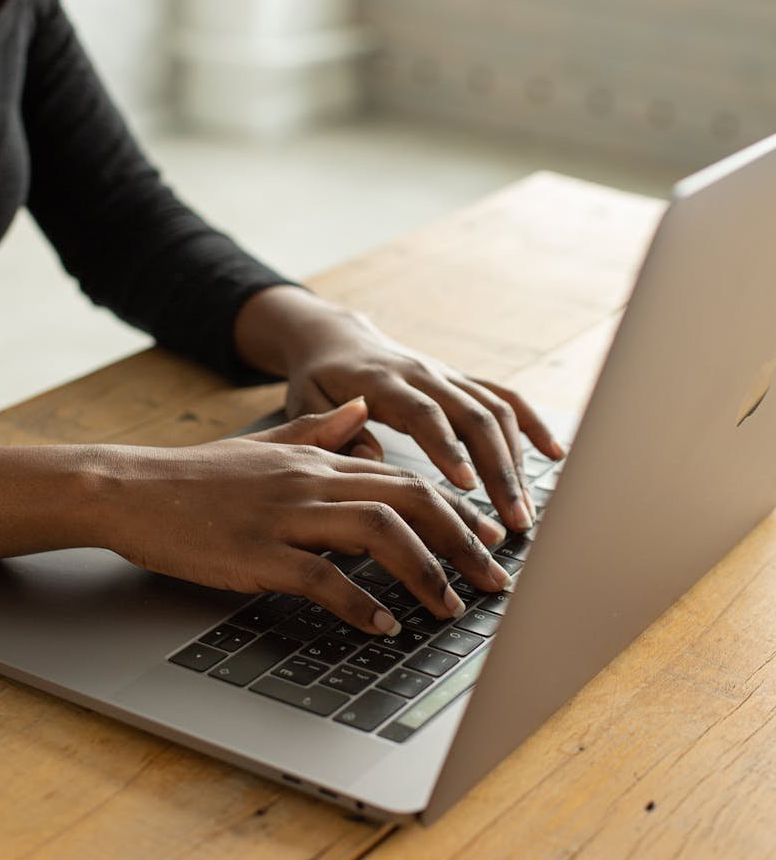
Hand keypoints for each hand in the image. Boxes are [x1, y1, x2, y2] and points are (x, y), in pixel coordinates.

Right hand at [98, 399, 509, 633]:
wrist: (132, 489)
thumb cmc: (199, 476)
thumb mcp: (265, 445)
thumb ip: (319, 431)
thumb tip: (362, 410)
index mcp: (318, 462)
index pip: (406, 480)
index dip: (456, 510)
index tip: (489, 539)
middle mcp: (311, 483)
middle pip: (409, 502)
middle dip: (461, 542)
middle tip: (494, 581)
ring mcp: (284, 517)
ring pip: (378, 534)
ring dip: (424, 573)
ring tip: (452, 608)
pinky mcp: (256, 553)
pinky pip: (321, 578)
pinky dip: (358, 603)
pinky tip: (382, 626)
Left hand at [261, 296, 564, 533]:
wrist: (335, 338)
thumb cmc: (317, 380)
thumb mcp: (305, 404)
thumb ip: (331, 433)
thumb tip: (370, 460)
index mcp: (382, 381)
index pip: (422, 412)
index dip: (446, 446)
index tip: (466, 485)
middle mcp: (423, 373)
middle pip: (473, 415)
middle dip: (499, 470)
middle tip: (514, 520)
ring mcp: (447, 375)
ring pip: (495, 411)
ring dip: (517, 461)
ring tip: (526, 512)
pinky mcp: (461, 380)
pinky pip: (504, 397)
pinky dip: (533, 424)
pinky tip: (554, 455)